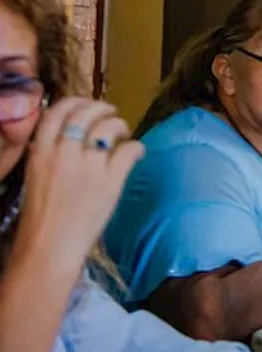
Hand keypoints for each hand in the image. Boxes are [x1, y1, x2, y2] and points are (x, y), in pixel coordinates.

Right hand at [13, 98, 143, 271]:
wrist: (49, 248)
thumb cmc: (41, 218)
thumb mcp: (35, 177)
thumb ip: (48, 154)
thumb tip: (66, 136)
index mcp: (39, 153)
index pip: (57, 111)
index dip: (76, 102)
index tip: (86, 105)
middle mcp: (63, 154)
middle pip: (86, 113)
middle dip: (101, 108)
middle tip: (110, 114)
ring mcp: (88, 167)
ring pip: (109, 128)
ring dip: (120, 125)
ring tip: (123, 132)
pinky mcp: (110, 182)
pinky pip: (129, 151)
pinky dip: (136, 147)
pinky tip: (137, 152)